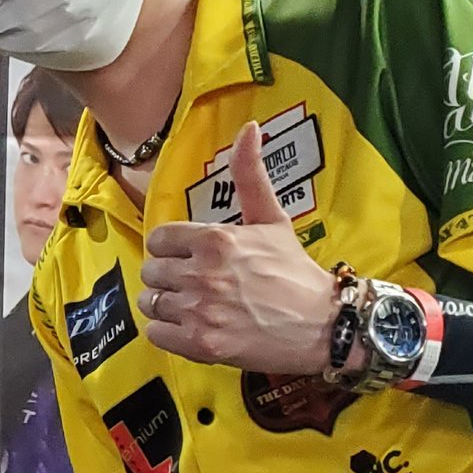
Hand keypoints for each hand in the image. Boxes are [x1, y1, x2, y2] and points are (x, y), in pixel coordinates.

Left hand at [137, 122, 341, 371]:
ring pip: (150, 302)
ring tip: (193, 306)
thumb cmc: (294, 271)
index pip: (159, 239)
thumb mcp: (272, 218)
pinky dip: (168, 333)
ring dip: (167, 305)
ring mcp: (200, 311)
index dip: (172, 249)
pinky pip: (156, 334)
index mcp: (215, 239)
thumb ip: (250, 174)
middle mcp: (203, 273)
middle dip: (169, 276)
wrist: (321, 325)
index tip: (189, 257)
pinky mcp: (200, 344)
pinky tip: (192, 327)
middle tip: (194, 284)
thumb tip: (249, 128)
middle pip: (151, 271)